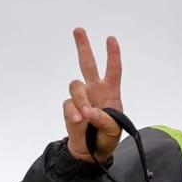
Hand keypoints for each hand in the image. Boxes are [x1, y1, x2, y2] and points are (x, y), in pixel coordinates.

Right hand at [64, 29, 123, 163]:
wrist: (91, 151)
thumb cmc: (106, 137)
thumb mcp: (113, 130)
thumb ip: (104, 120)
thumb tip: (89, 112)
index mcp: (110, 92)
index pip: (113, 70)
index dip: (112, 55)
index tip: (111, 39)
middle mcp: (94, 90)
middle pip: (87, 64)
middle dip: (83, 46)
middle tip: (78, 30)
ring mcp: (81, 97)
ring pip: (76, 86)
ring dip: (81, 100)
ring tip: (85, 116)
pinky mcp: (70, 107)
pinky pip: (68, 104)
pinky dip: (73, 113)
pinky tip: (78, 121)